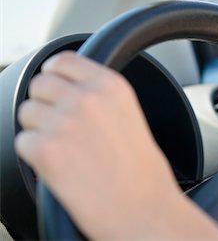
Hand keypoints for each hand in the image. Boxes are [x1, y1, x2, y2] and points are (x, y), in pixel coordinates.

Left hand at [15, 51, 180, 238]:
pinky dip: (35, 156)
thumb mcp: (129, 115)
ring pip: (26, 112)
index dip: (53, 74)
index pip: (63, 60)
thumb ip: (99, 95)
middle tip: (60, 126)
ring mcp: (65, 123)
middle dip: (44, 103)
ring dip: (38, 130)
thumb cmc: (141, 170)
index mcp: (111, 86)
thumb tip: (65, 88)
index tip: (54, 85)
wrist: (143, 208)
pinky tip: (60, 167)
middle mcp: (87, 98)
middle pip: (39, 84)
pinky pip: (22, 142)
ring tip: (64, 150)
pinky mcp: (47, 151)